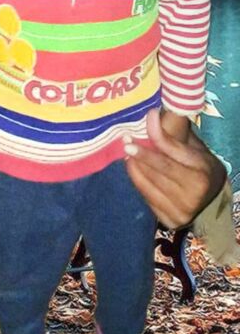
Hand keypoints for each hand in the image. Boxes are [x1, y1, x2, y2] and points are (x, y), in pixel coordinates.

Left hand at [124, 108, 225, 228]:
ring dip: (134, 166)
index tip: (147, 117)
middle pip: (160, 167)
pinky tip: (132, 168)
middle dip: (141, 152)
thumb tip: (151, 113)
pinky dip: (137, 180)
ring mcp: (183, 209)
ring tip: (127, 152)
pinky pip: (146, 196)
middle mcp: (195, 192)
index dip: (158, 134)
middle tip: (125, 140)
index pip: (174, 150)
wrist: (209, 200)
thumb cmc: (197, 166)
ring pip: (150, 182)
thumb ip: (173, 133)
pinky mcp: (170, 220)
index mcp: (203, 169)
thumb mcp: (192, 148)